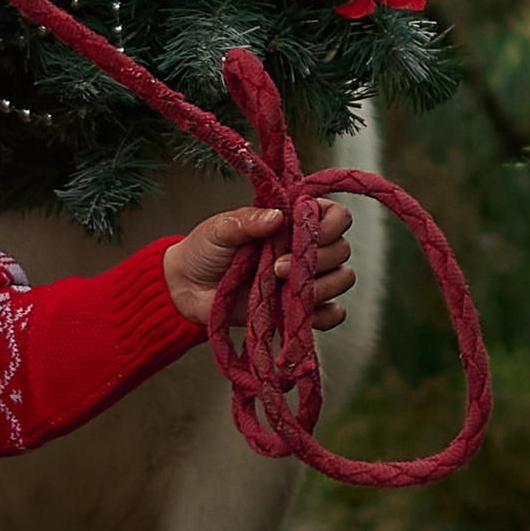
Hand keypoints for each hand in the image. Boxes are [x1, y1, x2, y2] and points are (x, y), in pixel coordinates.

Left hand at [163, 195, 353, 330]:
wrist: (187, 289)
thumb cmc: (204, 251)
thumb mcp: (220, 230)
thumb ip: (247, 221)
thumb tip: (277, 217)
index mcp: (293, 220)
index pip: (335, 215)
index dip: (330, 224)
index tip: (304, 232)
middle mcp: (306, 247)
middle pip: (342, 249)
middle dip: (317, 259)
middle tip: (277, 268)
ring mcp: (305, 279)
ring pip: (342, 279)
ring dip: (320, 286)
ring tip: (282, 289)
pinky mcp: (299, 309)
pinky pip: (332, 313)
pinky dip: (325, 315)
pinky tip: (300, 313)